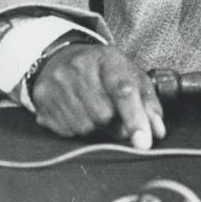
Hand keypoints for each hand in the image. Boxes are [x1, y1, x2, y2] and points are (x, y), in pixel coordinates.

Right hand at [31, 43, 165, 148]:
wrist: (61, 58)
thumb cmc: (105, 71)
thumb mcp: (131, 76)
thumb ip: (148, 102)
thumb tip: (157, 131)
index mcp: (108, 59)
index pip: (124, 91)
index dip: (135, 119)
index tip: (144, 142)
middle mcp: (80, 68)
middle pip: (105, 116)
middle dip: (115, 123)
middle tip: (115, 113)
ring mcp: (58, 84)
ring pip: (85, 127)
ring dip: (96, 127)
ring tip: (95, 108)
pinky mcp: (42, 100)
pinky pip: (67, 130)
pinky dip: (77, 127)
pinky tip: (78, 110)